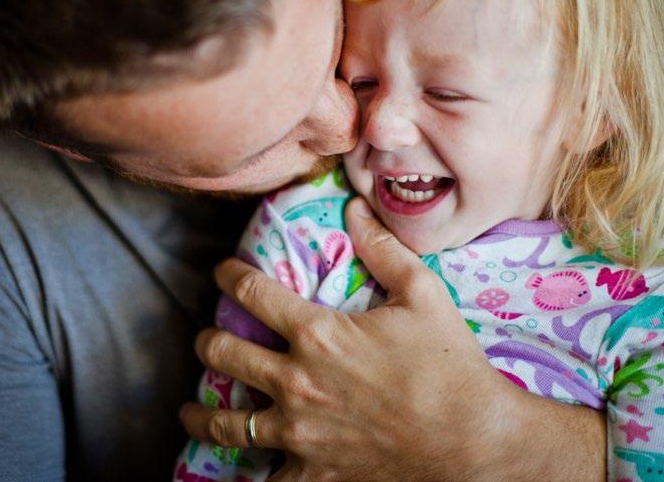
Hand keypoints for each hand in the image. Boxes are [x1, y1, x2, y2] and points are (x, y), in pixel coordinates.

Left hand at [181, 198, 604, 481]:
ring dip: (203, 411)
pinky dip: (251, 469)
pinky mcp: (314, 471)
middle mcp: (296, 380)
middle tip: (205, 338)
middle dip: (207, 340)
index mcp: (318, 333)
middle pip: (225, 353)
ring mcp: (299, 431)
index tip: (222, 271)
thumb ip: (384, 248)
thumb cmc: (448, 365)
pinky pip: (265, 475)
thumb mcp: (423, 294)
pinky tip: (244, 463)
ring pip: (227, 422)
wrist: (472, 440)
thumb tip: (356, 208)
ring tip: (191, 408)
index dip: (230, 276)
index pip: (254, 294)